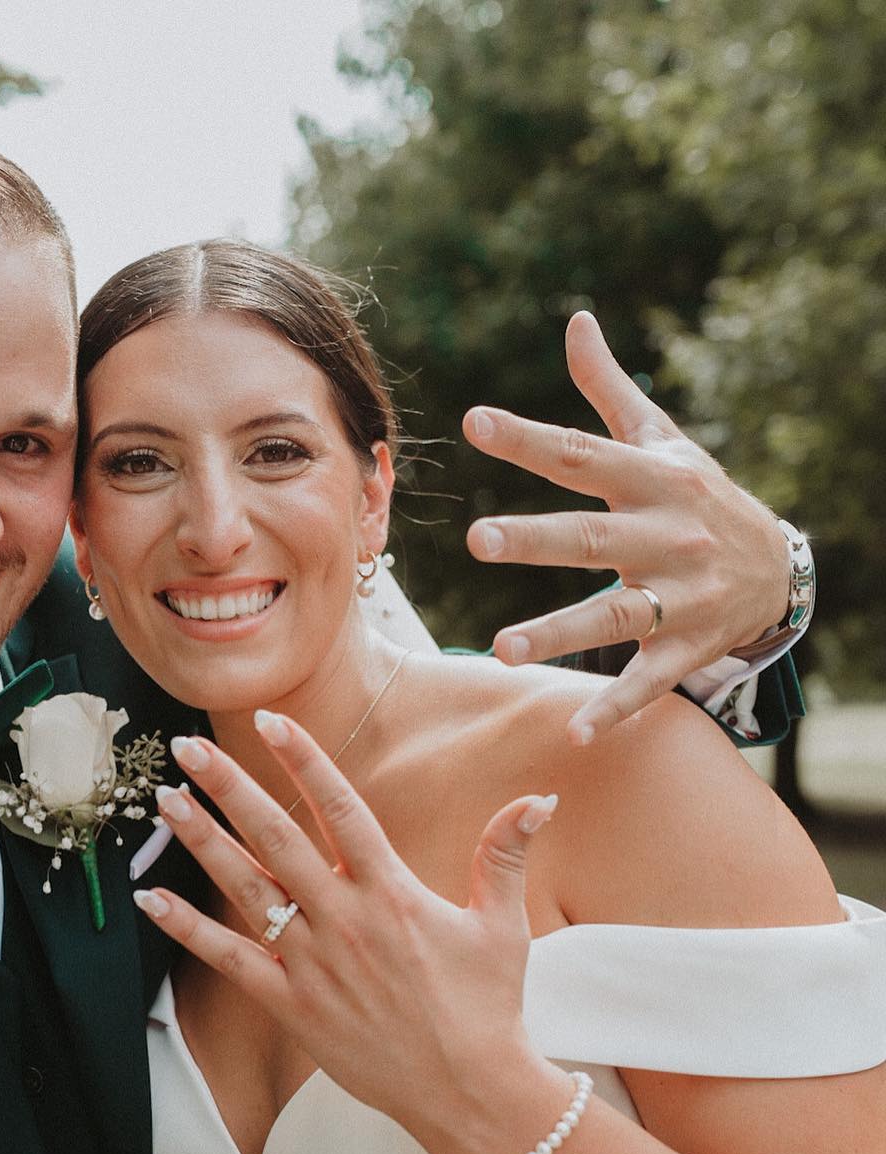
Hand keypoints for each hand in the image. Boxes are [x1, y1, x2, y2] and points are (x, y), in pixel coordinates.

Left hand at [141, 722, 566, 1153]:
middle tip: (188, 747)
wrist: (468, 1092)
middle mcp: (345, 920)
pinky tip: (151, 898)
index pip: (340, 809)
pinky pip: (229, 960)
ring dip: (203, 842)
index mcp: (392, 892)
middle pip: (277, 837)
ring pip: (246, 889)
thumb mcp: (502, 926)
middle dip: (230, 787)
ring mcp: (313, 963)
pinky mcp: (292, 1005)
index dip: (303, 761)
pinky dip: (189, 929)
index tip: (269, 720)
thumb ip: (504, 856)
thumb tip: (538, 798)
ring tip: (166, 801)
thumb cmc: (488, 1008)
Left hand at [464, 311, 788, 743]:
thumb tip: (575, 320)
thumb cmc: (698, 498)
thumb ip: (609, 390)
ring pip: (613, 616)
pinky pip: (647, 682)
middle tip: (479, 539)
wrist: (778, 569)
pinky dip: (614, 709)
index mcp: (651, 481)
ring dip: (558, 634)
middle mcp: (665, 537)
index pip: (579, 456)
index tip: (473, 423)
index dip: (528, 440)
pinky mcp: (686, 649)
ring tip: (501, 650)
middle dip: (536, 539)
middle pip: (591, 538)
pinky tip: (576, 733)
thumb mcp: (663, 441)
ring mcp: (678, 596)